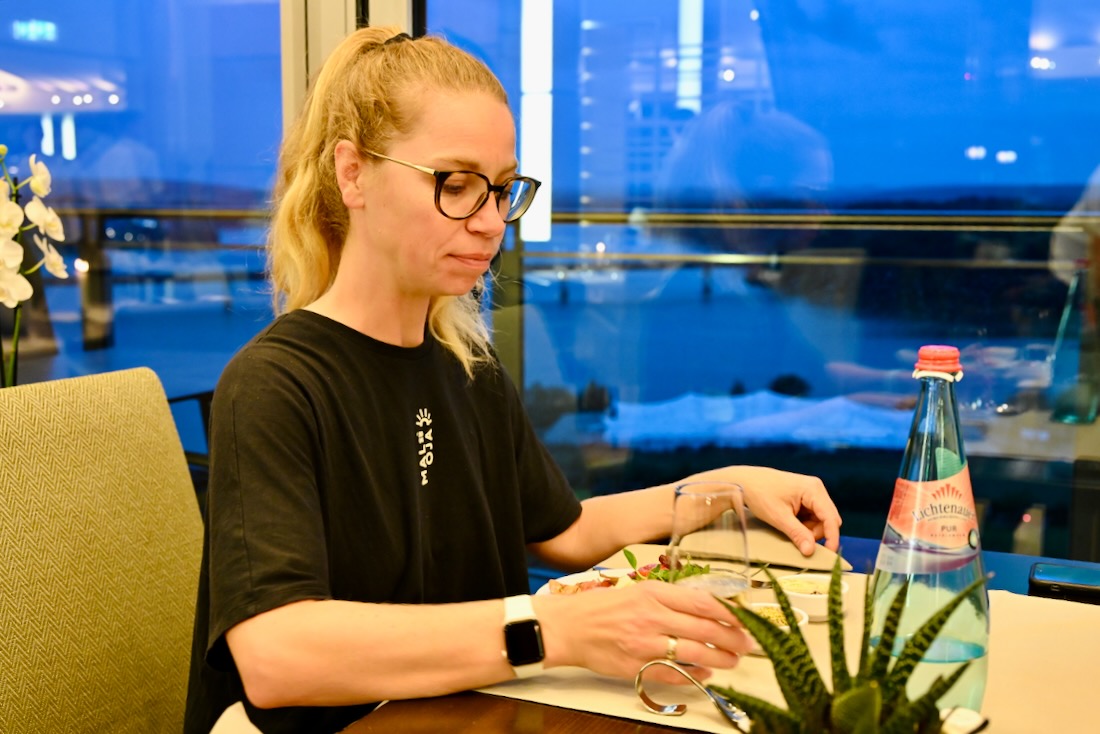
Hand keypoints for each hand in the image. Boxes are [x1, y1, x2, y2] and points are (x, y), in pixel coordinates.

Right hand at [534, 581, 751, 683]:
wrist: (568, 627)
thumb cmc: (602, 607)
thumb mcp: (637, 591)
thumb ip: (669, 598)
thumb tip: (706, 606)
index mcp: (653, 593)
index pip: (702, 602)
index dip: (730, 612)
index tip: (746, 618)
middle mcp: (651, 617)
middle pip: (704, 628)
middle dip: (733, 638)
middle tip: (749, 643)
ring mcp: (644, 643)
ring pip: (694, 652)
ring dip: (720, 658)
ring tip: (734, 660)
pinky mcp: (636, 666)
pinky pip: (674, 673)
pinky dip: (695, 674)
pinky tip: (707, 673)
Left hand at [687, 466, 841, 554]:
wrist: (743, 481)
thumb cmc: (759, 494)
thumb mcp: (778, 517)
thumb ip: (797, 534)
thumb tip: (810, 551)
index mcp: (813, 489)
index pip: (830, 517)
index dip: (832, 537)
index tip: (829, 554)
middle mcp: (816, 489)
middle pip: (827, 520)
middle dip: (816, 533)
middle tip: (798, 539)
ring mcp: (810, 493)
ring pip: (820, 520)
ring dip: (808, 530)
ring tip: (788, 528)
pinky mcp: (804, 498)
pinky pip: (811, 516)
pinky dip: (803, 525)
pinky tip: (789, 523)